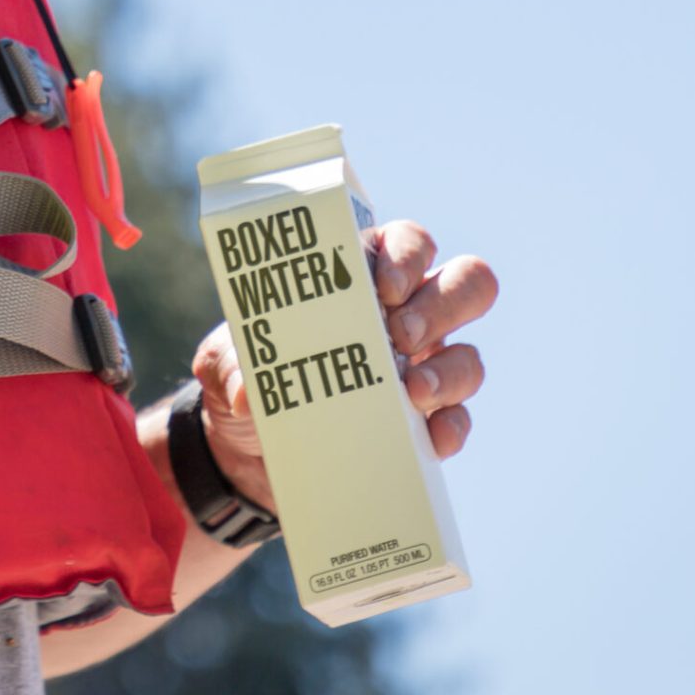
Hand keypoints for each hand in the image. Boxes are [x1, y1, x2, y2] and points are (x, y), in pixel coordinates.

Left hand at [190, 220, 497, 510]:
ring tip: (412, 392)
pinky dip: (450, 428)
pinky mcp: (424, 425)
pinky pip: (459, 420)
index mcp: (362, 280)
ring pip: (469, 355)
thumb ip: (229, 366)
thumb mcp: (225, 364)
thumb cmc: (250, 380)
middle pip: (464, 285)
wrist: (249, 452)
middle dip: (441, 304)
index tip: (383, 286)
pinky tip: (431, 439)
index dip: (408, 254)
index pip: (409, 243)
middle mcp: (407, 316)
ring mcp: (423, 369)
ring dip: (449, 371)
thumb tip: (246, 391)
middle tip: (399, 335)